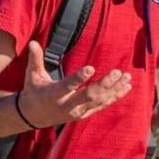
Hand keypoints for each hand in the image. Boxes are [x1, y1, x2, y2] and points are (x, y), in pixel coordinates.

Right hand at [17, 40, 131, 127]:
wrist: (34, 116)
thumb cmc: (34, 91)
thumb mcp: (32, 75)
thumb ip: (35, 59)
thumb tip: (33, 42)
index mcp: (53, 95)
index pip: (67, 86)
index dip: (79, 78)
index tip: (91, 68)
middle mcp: (67, 105)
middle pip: (89, 95)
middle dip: (104, 84)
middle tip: (116, 72)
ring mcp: (78, 112)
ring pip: (99, 101)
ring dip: (114, 89)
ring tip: (126, 77)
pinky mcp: (85, 114)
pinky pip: (103, 105)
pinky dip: (115, 96)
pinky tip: (126, 87)